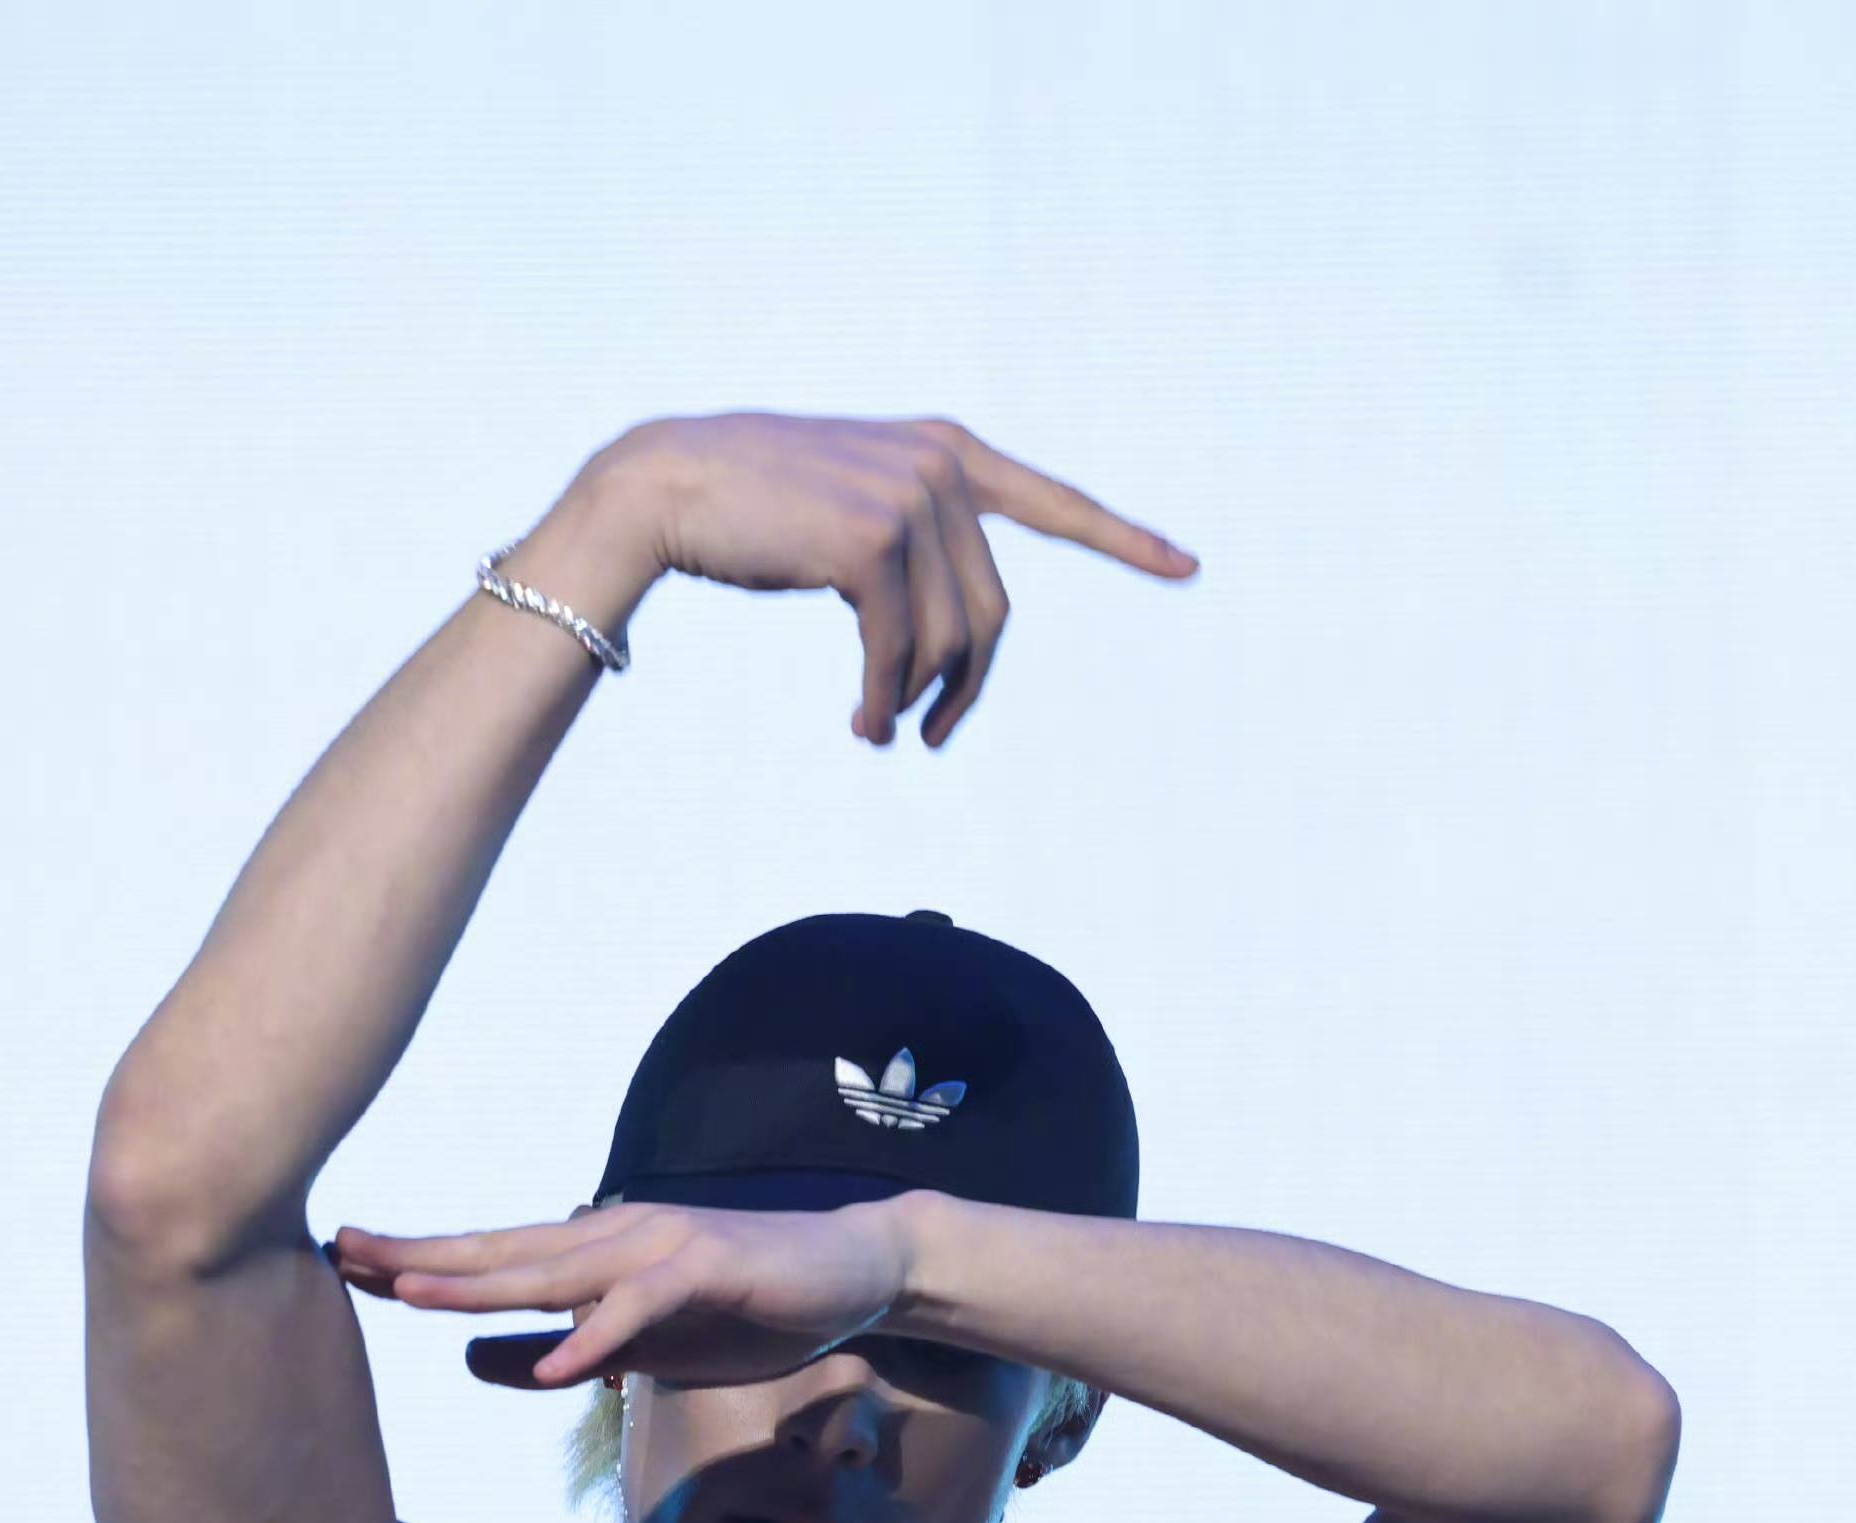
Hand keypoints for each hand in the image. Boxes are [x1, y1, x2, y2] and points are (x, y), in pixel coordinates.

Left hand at [333, 1193, 919, 1391]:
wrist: (852, 1273)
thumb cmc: (745, 1309)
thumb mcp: (640, 1348)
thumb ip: (559, 1356)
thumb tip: (474, 1362)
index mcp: (591, 1253)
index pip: (489, 1257)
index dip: (420, 1262)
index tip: (346, 1264)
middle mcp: (613, 1236)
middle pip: (501, 1251)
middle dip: (422, 1257)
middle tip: (343, 1254)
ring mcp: (660, 1247)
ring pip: (557, 1270)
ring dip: (484, 1283)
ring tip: (413, 1295)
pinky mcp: (710, 1268)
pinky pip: (644, 1308)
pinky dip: (600, 1336)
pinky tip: (559, 1362)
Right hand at [606, 408, 1195, 745]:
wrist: (668, 487)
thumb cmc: (754, 513)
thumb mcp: (853, 517)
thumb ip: (918, 551)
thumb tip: (951, 651)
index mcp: (949, 451)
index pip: (1054, 502)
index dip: (1125, 539)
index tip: (1188, 566)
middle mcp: (942, 464)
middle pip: (991, 613)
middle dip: (964, 688)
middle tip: (934, 737)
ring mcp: (910, 496)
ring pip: (948, 641)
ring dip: (912, 702)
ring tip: (877, 730)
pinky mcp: (872, 539)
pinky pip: (899, 650)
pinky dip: (883, 700)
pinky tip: (862, 726)